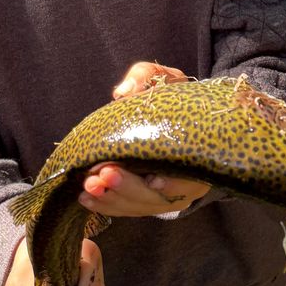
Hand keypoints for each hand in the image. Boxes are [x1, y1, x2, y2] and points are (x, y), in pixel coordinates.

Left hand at [79, 60, 209, 217]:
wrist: (172, 111)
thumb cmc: (170, 93)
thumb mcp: (163, 78)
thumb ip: (145, 78)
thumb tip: (122, 93)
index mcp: (199, 152)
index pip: (190, 177)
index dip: (173, 183)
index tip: (152, 180)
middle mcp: (188, 181)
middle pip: (160, 197)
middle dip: (129, 189)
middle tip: (103, 175)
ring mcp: (168, 194)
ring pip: (141, 206)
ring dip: (112, 200)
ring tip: (88, 188)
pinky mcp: (148, 199)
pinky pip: (129, 208)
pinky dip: (107, 205)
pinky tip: (86, 198)